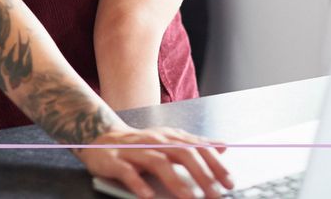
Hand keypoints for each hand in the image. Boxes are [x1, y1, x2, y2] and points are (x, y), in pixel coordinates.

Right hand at [76, 125, 231, 198]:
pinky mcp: (116, 162)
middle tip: (214, 195)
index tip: (229, 182)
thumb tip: (223, 146)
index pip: (197, 147)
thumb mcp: (169, 142)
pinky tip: (149, 196)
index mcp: (169, 137)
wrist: (101, 140)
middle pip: (182, 154)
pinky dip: (139, 184)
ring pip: (158, 163)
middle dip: (201, 175)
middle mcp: (155, 141)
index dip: (215, 164)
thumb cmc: (140, 145)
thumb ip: (195, 145)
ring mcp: (135, 151)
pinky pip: (128, 173)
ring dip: (175, 182)